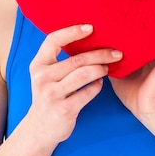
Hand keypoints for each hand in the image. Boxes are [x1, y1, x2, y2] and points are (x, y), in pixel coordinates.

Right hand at [27, 24, 122, 145]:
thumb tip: (89, 37)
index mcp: (38, 64)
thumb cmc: (50, 94)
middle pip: (76, 59)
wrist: (40, 128)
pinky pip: (88, 92)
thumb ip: (60, 58)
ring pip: (83, 74)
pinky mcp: (63, 109)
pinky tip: (100, 83)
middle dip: (100, 54)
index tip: (91, 27)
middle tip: (116, 52)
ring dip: (100, 69)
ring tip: (108, 68)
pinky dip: (98, 86)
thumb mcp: (47, 74)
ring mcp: (51, 94)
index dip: (72, 31)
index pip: (53, 40)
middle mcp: (42, 77)